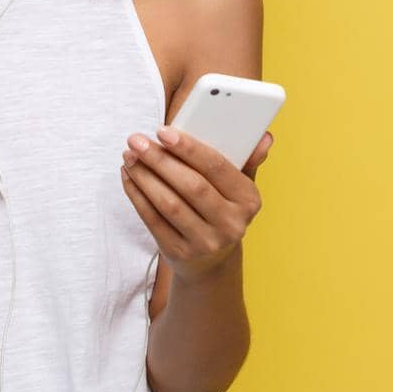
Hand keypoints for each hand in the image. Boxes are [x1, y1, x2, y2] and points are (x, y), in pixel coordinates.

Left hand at [119, 125, 273, 283]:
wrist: (210, 260)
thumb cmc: (222, 209)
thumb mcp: (239, 187)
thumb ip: (247, 160)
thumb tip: (264, 137)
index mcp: (248, 200)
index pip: (217, 167)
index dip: (189, 148)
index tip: (163, 130)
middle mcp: (230, 224)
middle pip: (190, 186)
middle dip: (160, 160)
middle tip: (136, 140)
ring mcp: (205, 242)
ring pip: (169, 204)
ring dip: (144, 176)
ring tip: (129, 156)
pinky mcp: (179, 252)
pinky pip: (153, 220)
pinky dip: (137, 195)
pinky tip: (128, 176)